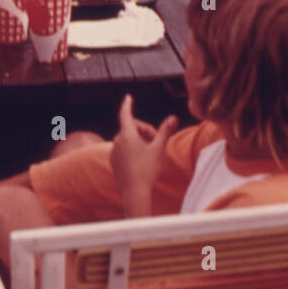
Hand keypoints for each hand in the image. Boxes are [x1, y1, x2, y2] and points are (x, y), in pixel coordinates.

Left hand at [110, 95, 176, 211]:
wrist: (135, 191)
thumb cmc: (147, 169)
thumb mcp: (159, 149)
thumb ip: (165, 131)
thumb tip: (173, 117)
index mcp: (127, 135)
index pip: (125, 114)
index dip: (127, 105)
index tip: (128, 97)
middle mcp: (117, 141)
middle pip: (131, 128)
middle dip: (144, 130)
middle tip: (155, 140)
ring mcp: (114, 152)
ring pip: (127, 139)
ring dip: (138, 141)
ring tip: (150, 152)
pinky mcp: (113, 162)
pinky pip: (123, 150)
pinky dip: (131, 150)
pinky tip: (141, 160)